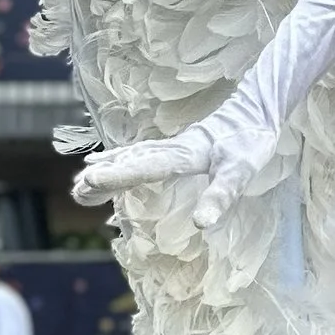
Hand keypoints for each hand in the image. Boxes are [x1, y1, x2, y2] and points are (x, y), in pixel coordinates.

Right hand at [74, 114, 268, 233]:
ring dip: (107, 169)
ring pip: (131, 157)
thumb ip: (220, 196)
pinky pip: (139, 153)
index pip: (147, 167)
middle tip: (77, 192)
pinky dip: (118, 158)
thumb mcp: (241, 172)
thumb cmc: (251, 143)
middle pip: (132, 162)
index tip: (90, 180)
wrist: (257, 110)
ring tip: (80, 184)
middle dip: (105, 176)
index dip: (119, 175)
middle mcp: (171, 148)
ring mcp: (171, 145)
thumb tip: (200, 224)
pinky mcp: (175, 146)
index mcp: (184, 154)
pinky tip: (102, 159)